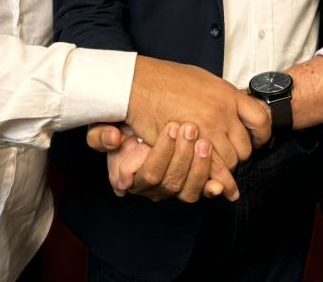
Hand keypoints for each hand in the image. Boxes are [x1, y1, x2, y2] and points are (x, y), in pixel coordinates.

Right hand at [87, 122, 239, 201]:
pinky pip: (203, 194)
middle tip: (191, 129)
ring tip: (204, 142)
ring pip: (188, 191)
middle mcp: (152, 189)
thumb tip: (113, 139)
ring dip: (200, 167)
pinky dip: (213, 188)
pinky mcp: (191, 187)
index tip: (171, 127)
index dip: (162, 152)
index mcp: (132, 177)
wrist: (142, 128)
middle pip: (171, 181)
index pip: (149, 173)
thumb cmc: (126, 128)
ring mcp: (172, 190)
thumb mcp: (106, 128)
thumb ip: (101, 135)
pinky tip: (221, 181)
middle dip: (183, 155)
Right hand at [126, 57, 270, 169]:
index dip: (261, 135)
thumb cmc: (167, 79)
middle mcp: (222, 113)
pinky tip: (219, 186)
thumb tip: (238, 105)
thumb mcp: (204, 79)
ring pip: (229, 163)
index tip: (257, 141)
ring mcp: (207, 130)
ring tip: (213, 165)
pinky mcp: (190, 146)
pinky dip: (216, 181)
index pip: (261, 120)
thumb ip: (224, 96)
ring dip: (223, 168)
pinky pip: (212, 170)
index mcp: (228, 94)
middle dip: (237, 156)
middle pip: (244, 148)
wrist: (140, 84)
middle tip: (227, 156)